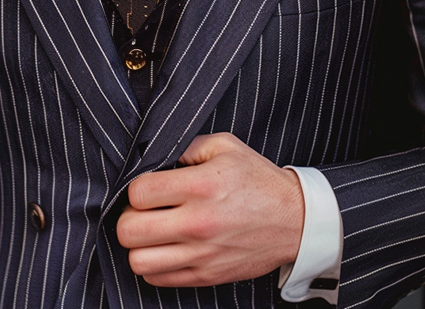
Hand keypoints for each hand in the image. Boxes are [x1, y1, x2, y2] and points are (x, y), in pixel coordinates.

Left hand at [117, 132, 304, 286]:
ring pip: (138, 260)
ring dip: (139, 245)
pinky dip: (154, 265)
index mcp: (201, 185)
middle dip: (130, 218)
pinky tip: (166, 248)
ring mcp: (202, 254)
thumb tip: (153, 155)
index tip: (150, 187)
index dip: (137, 188)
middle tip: (144, 211)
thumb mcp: (226, 147)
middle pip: (129, 230)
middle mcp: (198, 222)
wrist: (296, 221)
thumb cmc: (259, 181)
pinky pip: (158, 279)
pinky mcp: (206, 275)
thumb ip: (186, 146)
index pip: (137, 192)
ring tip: (153, 232)